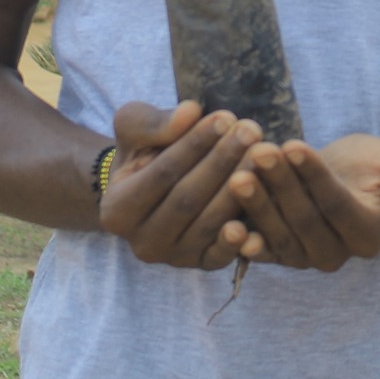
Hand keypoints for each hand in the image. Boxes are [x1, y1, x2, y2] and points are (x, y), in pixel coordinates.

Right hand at [98, 101, 262, 269]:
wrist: (153, 187)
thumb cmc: (143, 152)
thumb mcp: (135, 128)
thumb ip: (154, 123)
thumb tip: (189, 113)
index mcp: (117, 212)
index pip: (162, 174)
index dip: (195, 145)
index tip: (224, 117)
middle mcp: (141, 244)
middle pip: (188, 200)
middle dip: (222, 162)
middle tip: (251, 131)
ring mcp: (172, 259)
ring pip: (208, 224)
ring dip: (240, 188)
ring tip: (262, 154)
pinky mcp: (201, 265)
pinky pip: (224, 253)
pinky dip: (242, 237)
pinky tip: (260, 209)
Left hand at [224, 133, 379, 271]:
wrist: (350, 181)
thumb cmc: (376, 168)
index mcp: (367, 234)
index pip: (336, 204)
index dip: (314, 176)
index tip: (294, 144)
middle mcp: (336, 255)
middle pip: (303, 220)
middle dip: (280, 185)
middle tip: (259, 152)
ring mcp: (304, 257)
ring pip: (278, 233)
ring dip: (256, 204)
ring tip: (238, 172)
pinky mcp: (278, 252)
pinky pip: (260, 247)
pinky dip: (242, 236)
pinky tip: (225, 220)